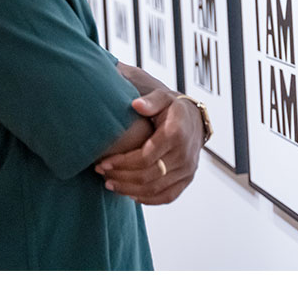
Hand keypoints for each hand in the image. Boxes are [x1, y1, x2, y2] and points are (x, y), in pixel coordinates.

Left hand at [95, 88, 203, 203]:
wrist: (195, 120)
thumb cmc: (173, 108)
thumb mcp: (163, 97)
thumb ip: (150, 101)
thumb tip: (136, 104)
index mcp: (176, 134)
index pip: (145, 158)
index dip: (121, 163)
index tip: (103, 163)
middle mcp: (184, 154)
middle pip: (147, 176)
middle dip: (120, 177)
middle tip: (101, 173)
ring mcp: (187, 169)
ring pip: (154, 189)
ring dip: (129, 190)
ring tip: (110, 184)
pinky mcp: (187, 179)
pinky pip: (167, 196)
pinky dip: (147, 199)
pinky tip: (130, 194)